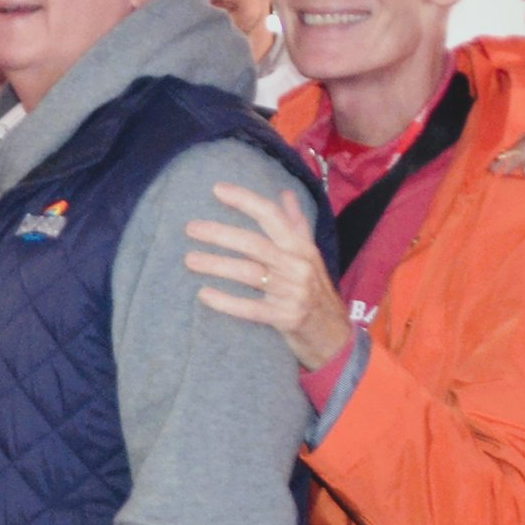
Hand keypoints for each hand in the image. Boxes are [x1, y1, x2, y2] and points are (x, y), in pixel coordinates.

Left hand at [185, 182, 351, 370]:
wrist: (335, 336)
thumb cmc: (316, 292)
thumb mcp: (310, 257)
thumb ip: (296, 226)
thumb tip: (284, 194)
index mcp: (302, 248)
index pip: (272, 216)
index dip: (245, 200)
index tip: (217, 189)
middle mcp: (298, 266)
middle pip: (255, 244)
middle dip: (221, 234)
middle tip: (191, 228)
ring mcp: (293, 293)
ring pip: (250, 273)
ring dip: (217, 264)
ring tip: (189, 259)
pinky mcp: (285, 318)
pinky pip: (251, 308)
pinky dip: (226, 301)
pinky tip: (204, 294)